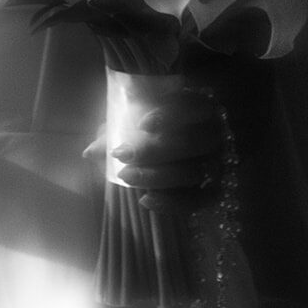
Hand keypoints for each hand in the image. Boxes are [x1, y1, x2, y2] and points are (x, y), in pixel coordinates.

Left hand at [111, 88, 221, 212]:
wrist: (164, 154)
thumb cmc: (145, 128)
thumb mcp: (127, 124)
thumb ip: (112, 133)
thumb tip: (90, 152)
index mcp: (198, 105)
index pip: (194, 105)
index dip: (172, 115)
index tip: (142, 125)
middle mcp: (214, 132)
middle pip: (194, 142)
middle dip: (156, 150)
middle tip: (122, 155)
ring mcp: (217, 162)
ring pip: (194, 172)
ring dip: (158, 176)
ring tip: (126, 176)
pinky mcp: (214, 190)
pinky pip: (198, 200)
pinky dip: (172, 203)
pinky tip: (146, 200)